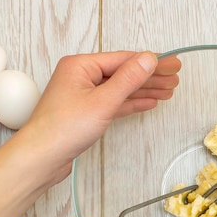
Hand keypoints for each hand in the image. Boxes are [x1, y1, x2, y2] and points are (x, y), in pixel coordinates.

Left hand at [18, 51, 180, 182]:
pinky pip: (114, 102)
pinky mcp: (86, 113)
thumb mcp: (103, 101)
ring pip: (120, 89)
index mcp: (81, 65)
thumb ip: (128, 79)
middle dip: (151, 76)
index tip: (172, 63)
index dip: (151, 62)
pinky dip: (131, 102)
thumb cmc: (63, 129)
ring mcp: (83, 95)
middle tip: (175, 76)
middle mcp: (81, 76)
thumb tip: (148, 59)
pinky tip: (148, 102)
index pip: (124, 60)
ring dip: (144, 90)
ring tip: (168, 91)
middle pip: (124, 73)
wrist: (41, 158)